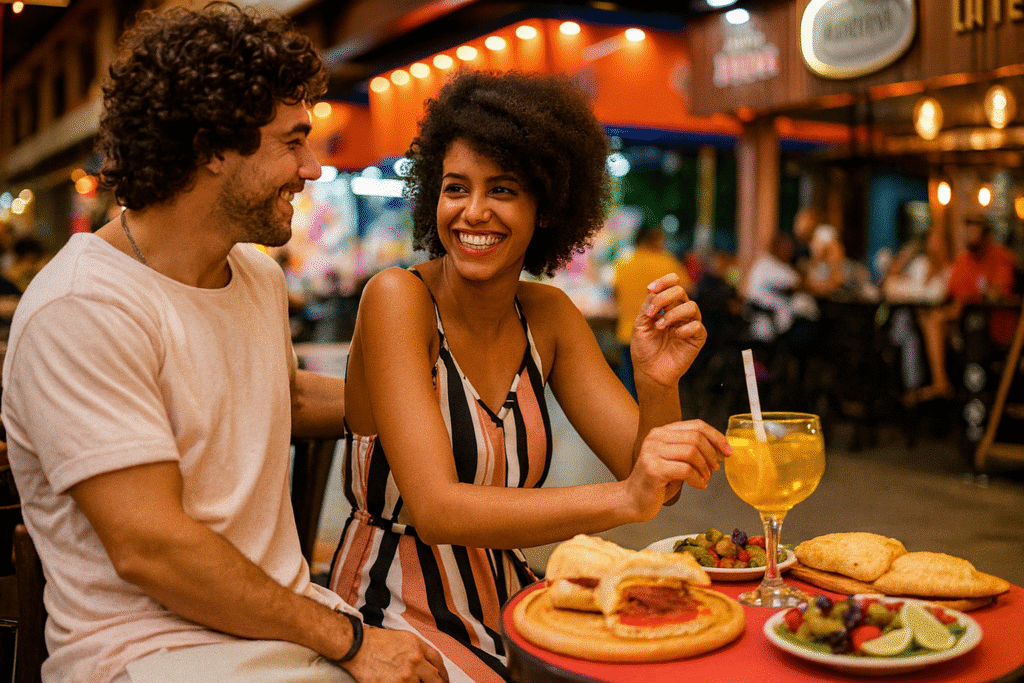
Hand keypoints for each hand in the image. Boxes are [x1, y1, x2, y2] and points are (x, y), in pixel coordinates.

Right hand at [342, 626, 448, 682]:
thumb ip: (420, 649)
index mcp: (418, 647)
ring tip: (410, 681)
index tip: (443, 679)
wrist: (357, 647)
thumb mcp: (404, 638)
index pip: (439, 662)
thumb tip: (429, 664)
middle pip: (435, 680)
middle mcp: (415, 662)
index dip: (443, 673)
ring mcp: (405, 677)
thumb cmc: (377, 641)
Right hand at [625, 420, 730, 521]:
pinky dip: (698, 479)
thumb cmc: (656, 482)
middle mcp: (655, 438)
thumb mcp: (674, 460)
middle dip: (711, 454)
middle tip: (715, 469)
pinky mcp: (654, 469)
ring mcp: (652, 452)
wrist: (632, 500)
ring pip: (692, 452)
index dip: (716, 437)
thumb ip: (691, 451)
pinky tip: (699, 485)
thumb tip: (719, 449)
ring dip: (704, 468)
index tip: (727, 450)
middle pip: (696, 437)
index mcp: (661, 432)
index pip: (696, 425)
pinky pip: (686, 470)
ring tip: (705, 478)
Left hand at [629, 273, 705, 387]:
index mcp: (666, 306)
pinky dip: (685, 328)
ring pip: (691, 306)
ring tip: (659, 327)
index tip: (650, 288)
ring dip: (673, 314)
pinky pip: (697, 325)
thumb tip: (654, 290)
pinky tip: (675, 335)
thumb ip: (648, 306)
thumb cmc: (644, 349)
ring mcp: (689, 324)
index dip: (664, 281)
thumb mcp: (640, 325)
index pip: (672, 284)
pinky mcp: (698, 338)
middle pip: (680, 291)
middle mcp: (679, 312)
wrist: (649, 372)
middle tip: (651, 313)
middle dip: (664, 298)